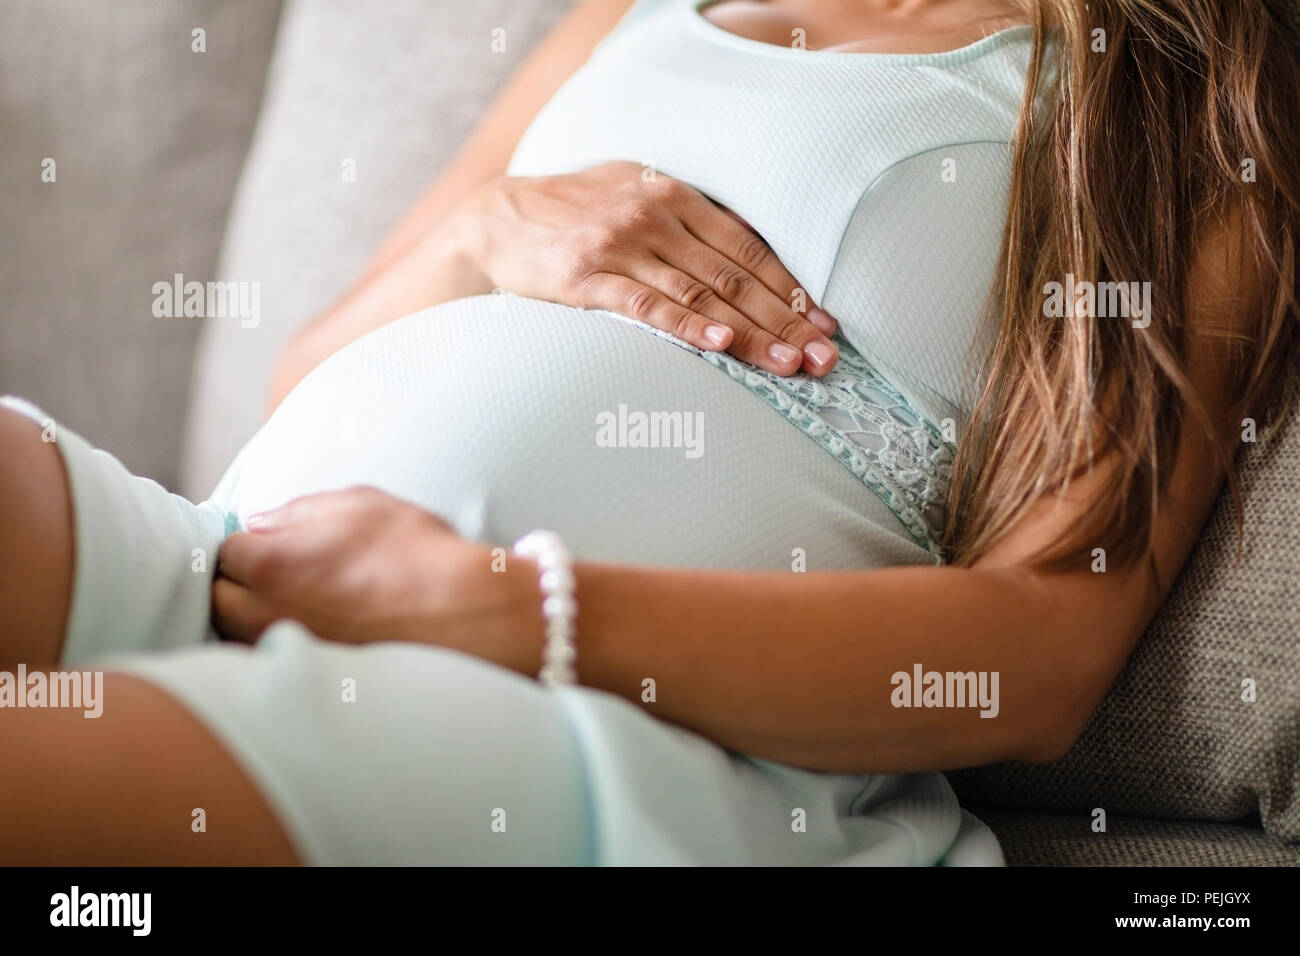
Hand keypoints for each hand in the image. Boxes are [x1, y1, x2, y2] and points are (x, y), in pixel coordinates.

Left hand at [211, 487, 543, 674]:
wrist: (467, 615)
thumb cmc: (418, 554)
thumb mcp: (362, 505)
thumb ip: (300, 510)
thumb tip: (262, 522)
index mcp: (271, 564)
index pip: (223, 552)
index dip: (245, 543)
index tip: (267, 542)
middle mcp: (267, 614)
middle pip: (217, 600)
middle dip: (234, 583)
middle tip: (268, 572)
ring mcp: (289, 651)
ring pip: (238, 637)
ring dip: (249, 617)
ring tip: (287, 603)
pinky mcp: (311, 677)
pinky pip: (272, 662)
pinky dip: (276, 647)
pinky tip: (308, 632)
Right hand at [450, 160, 838, 375]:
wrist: (496, 219)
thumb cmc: (574, 213)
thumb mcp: (635, 194)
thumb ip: (687, 220)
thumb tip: (744, 255)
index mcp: (675, 195)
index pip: (748, 248)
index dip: (791, 287)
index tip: (825, 324)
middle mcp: (655, 215)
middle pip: (734, 275)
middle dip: (786, 319)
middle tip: (825, 357)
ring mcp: (621, 245)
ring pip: (701, 295)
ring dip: (752, 333)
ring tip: (791, 363)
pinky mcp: (587, 276)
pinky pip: (647, 305)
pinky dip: (688, 325)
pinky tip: (721, 343)